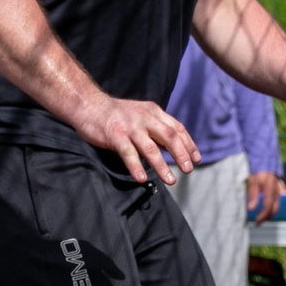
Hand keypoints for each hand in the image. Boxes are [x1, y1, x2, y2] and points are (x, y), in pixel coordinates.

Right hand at [72, 95, 199, 185]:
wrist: (89, 105)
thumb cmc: (117, 115)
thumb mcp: (141, 115)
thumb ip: (157, 128)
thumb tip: (174, 149)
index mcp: (153, 112)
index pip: (177, 128)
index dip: (189, 144)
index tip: (196, 159)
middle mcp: (144, 117)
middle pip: (169, 136)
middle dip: (181, 154)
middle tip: (188, 170)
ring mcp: (130, 127)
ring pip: (151, 148)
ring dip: (162, 166)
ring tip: (171, 180)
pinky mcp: (115, 135)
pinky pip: (129, 153)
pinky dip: (136, 167)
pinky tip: (142, 179)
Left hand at [246, 169, 284, 221]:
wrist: (266, 162)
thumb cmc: (258, 172)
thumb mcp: (253, 181)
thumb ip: (253, 195)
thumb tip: (251, 208)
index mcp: (271, 190)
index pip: (268, 207)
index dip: (262, 216)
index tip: (256, 222)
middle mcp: (278, 192)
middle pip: (274, 209)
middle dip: (266, 217)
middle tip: (257, 221)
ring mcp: (280, 191)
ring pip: (277, 206)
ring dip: (269, 213)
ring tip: (261, 217)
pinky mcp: (281, 191)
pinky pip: (278, 201)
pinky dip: (273, 207)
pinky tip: (268, 211)